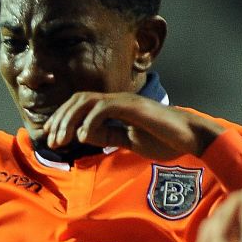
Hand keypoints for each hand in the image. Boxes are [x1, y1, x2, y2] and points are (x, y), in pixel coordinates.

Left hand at [43, 92, 222, 160]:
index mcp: (116, 107)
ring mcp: (126, 101)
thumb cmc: (165, 139)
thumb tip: (83, 135)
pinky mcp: (134, 106)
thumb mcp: (130, 141)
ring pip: (87, 101)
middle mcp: (118, 100)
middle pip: (78, 100)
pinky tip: (83, 136)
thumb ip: (109, 136)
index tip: (50, 135)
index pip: (81, 106)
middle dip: (60, 119)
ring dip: (70, 119)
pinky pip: (104, 108)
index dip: (62, 118)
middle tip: (51, 141)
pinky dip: (90, 121)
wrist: (191, 137)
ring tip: (62, 139)